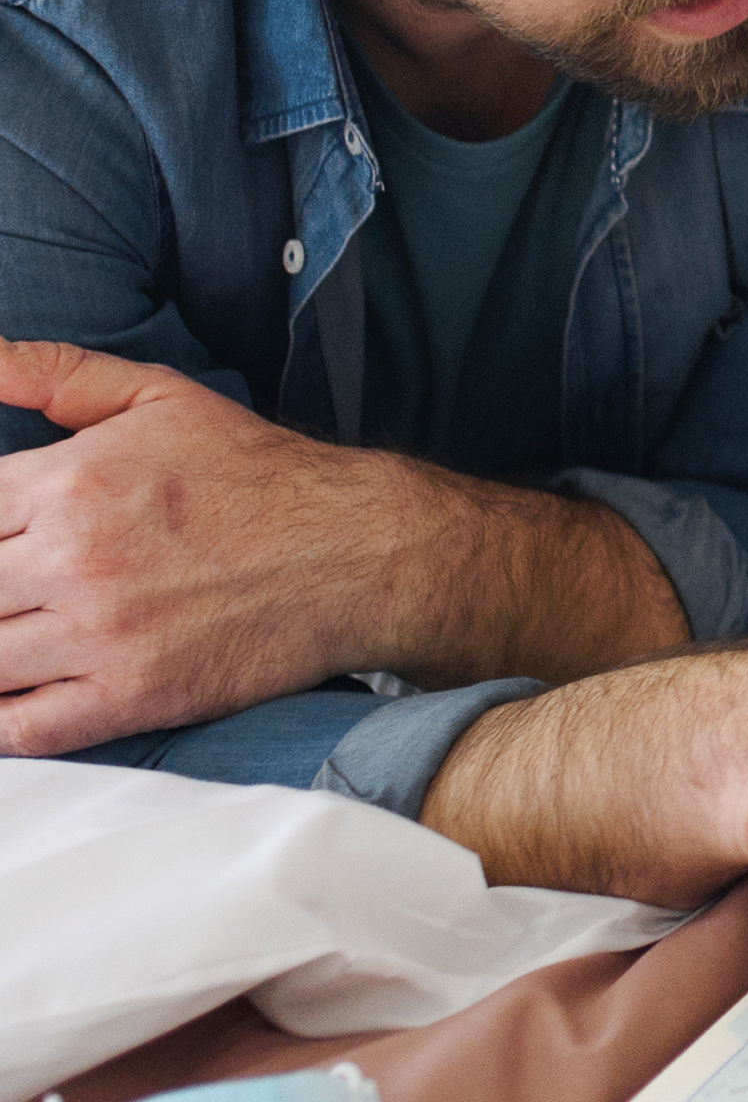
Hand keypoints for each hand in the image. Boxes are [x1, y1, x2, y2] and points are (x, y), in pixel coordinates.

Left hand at [0, 333, 685, 755]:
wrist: (358, 551)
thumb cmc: (259, 473)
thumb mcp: (159, 397)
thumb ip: (53, 373)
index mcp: (69, 482)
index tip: (3, 543)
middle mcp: (74, 560)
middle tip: (15, 587)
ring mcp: (100, 635)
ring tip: (21, 630)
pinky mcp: (130, 697)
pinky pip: (16, 728)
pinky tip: (12, 690)